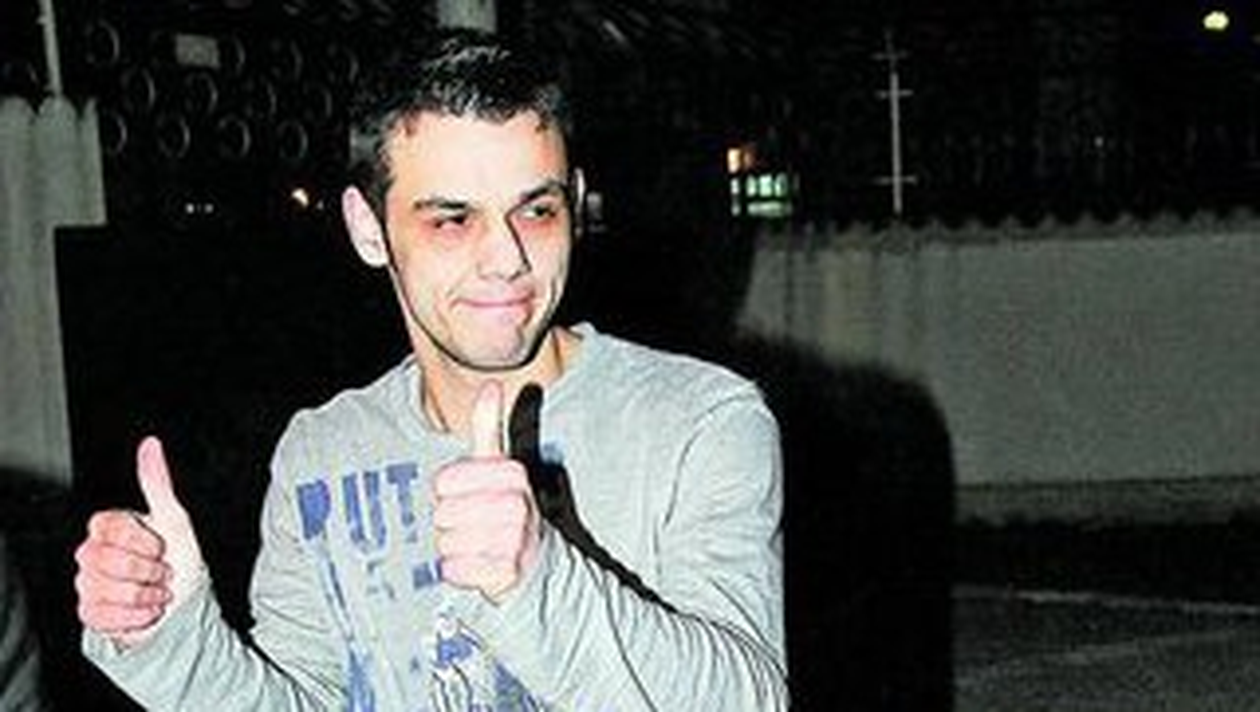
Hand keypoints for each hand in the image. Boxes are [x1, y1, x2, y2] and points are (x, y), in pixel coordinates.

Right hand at [74, 436, 207, 646]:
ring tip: (156, 593)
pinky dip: (133, 617)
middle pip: (103, 559)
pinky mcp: (90, 614)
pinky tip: (145, 612)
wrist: (184, 610)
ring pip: (102, 589)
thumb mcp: (174, 520)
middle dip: (144, 570)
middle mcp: (95, 555)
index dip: (137, 540)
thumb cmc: (181, 563)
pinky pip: (101, 614)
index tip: (159, 546)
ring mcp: (89, 584)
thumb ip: (156, 482)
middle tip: (162, 573)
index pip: (106, 526)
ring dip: (142, 595)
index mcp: (112, 530)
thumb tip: (150, 444)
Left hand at [433, 381, 541, 602]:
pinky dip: (458, 570)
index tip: (466, 495)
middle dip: (449, 522)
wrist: (534, 558)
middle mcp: (517, 505)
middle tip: (471, 524)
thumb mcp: (497, 464)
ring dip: (453, 547)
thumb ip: (489, 426)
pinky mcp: (507, 573)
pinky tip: (476, 564)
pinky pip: (455, 569)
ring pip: (447, 542)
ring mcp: (514, 540)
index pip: (443, 481)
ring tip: (476, 544)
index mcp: (511, 474)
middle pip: (443, 513)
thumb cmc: (505, 505)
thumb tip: (491, 383)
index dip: (446, 491)